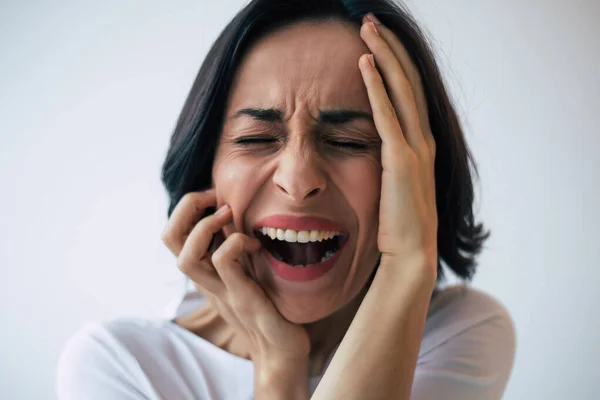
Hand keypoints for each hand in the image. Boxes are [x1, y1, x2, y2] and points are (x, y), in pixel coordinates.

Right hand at [161, 189, 310, 365]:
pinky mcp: (242, 298)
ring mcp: (222, 291)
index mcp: (206, 271)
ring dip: (204, 226)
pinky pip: (222, 263)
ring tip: (229, 213)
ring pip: (184, 258)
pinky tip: (256, 244)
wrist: (282, 352)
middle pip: (168, 239)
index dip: (187, 207)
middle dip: (186, 207)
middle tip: (216, 196)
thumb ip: (238, 250)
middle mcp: (207, 280)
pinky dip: (235, 242)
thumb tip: (242, 218)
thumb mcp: (249, 271)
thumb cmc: (271, 308)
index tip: (216, 195)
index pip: (174, 234)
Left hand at [359, 14, 437, 278]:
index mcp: (420, 145)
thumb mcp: (393, 185)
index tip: (376, 41)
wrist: (410, 256)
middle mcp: (423, 140)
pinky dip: (378, 88)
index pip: (408, 92)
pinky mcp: (401, 162)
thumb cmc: (396, 226)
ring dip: (384, 55)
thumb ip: (388, 161)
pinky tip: (366, 64)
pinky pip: (388, 116)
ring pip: (401, 90)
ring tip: (367, 27)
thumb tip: (371, 148)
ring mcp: (415, 149)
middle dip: (390, 47)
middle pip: (408, 81)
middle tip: (370, 20)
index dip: (395, 62)